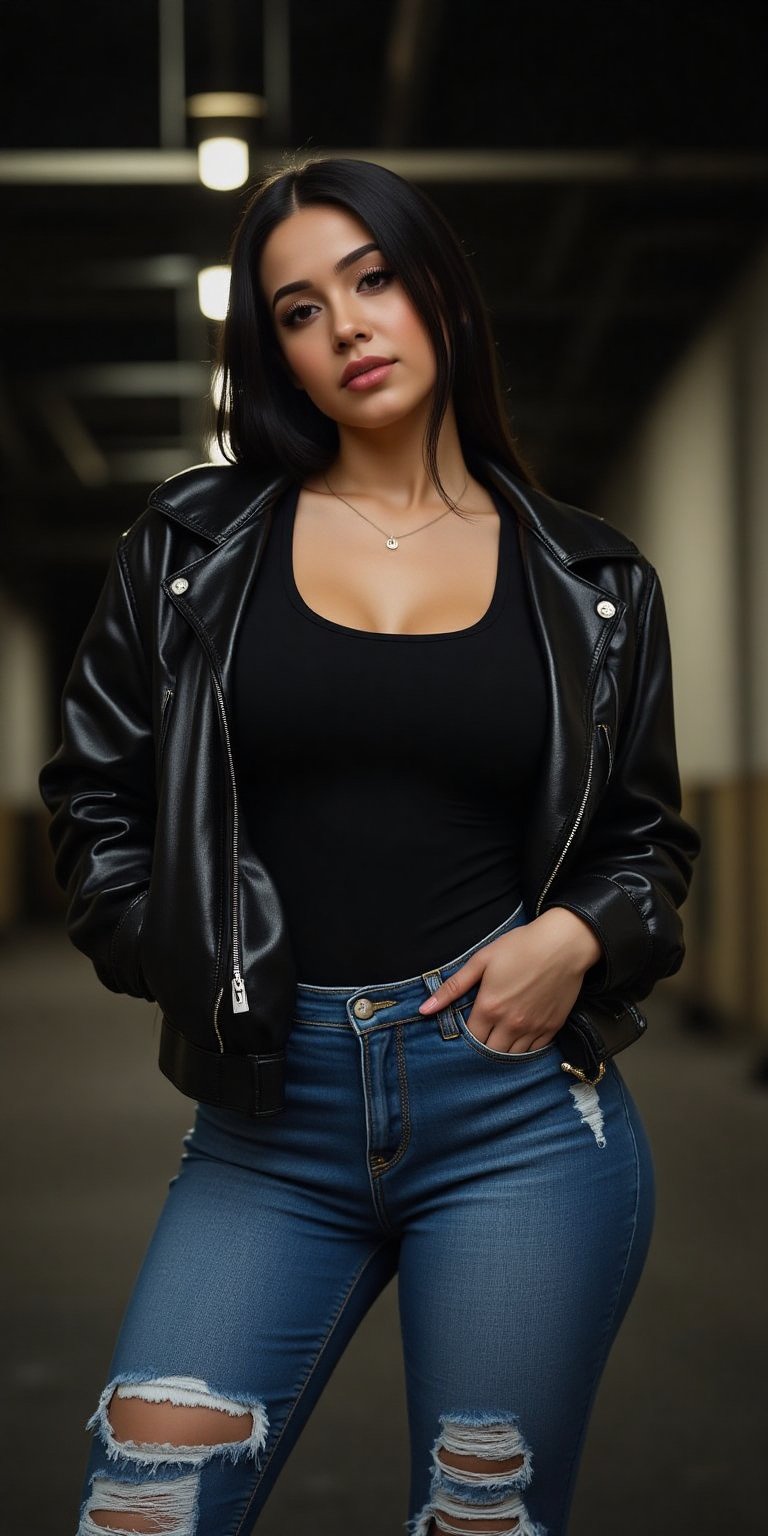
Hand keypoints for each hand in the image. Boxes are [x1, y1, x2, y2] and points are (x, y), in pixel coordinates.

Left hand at [418, 908, 604, 1053]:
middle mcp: (510, 1024)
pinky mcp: (552, 1028)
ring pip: (511, 1056)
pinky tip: (519, 1038)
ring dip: (502, 1050)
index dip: (465, 1037)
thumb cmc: (520, 947)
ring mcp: (533, 1029)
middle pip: (489, 1053)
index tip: (466, 1028)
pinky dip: (524, 1049)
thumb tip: (424, 1010)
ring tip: (498, 1038)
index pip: (470, 1039)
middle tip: (482, 1035)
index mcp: (489, 1008)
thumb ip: (452, 987)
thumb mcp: (482, 961)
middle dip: (482, 1047)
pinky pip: (533, 1051)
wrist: (564, 944)